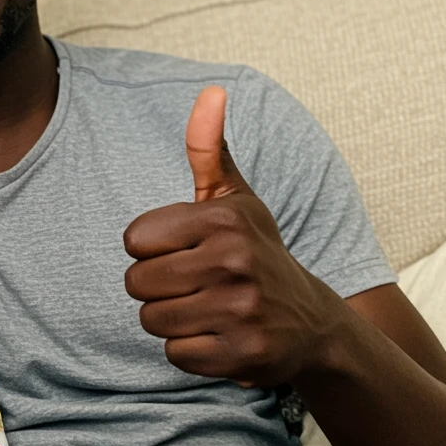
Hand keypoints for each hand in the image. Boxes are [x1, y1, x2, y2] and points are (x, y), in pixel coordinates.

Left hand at [122, 85, 334, 387]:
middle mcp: (235, 261)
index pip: (133, 241)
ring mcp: (241, 310)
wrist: (311, 321)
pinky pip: (174, 354)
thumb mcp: (234, 198)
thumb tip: (210, 91)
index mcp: (223, 219)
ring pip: (151, 320)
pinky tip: (217, 336)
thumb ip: (208, 148)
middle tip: (191, 284)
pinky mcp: (243, 354)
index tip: (182, 251)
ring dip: (169, 319)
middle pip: (136, 283)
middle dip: (155, 288)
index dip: (150, 250)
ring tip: (204, 308)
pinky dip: (189, 350)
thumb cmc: (255, 251)